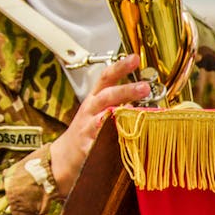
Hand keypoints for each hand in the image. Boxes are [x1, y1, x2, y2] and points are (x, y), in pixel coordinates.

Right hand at [49, 54, 150, 195]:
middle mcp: (90, 110)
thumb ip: (121, 105)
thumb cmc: (88, 131)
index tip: (134, 57)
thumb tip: (148, 101)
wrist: (66, 156)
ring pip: (103, 117)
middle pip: (107, 96)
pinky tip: (123, 138)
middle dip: (126, 90)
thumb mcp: (101, 112)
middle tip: (145, 87)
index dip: (120, 67)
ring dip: (121, 114)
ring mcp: (87, 128)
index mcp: (95, 99)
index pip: (106, 77)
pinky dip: (111, 140)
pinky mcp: (88, 147)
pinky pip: (100, 142)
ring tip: (136, 112)